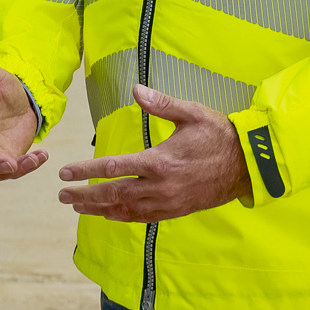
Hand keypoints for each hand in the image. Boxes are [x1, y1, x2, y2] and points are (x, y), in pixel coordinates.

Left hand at [56, 86, 251, 221]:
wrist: (246, 166)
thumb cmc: (219, 135)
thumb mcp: (192, 113)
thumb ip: (161, 104)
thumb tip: (135, 90)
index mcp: (160, 161)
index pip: (113, 168)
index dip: (86, 171)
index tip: (65, 173)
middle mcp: (160, 186)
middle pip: (113, 194)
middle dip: (85, 195)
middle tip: (62, 195)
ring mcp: (167, 202)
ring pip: (125, 210)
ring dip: (98, 209)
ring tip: (77, 207)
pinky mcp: (174, 211)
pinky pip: (141, 218)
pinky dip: (121, 217)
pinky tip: (107, 214)